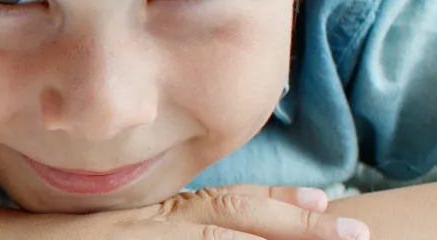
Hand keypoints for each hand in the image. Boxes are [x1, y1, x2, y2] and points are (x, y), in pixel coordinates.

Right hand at [23, 186, 367, 239]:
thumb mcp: (77, 235)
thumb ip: (120, 231)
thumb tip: (139, 230)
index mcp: (135, 218)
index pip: (216, 206)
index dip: (273, 204)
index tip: (321, 201)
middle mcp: (141, 227)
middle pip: (235, 222)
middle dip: (301, 228)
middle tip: (360, 230)